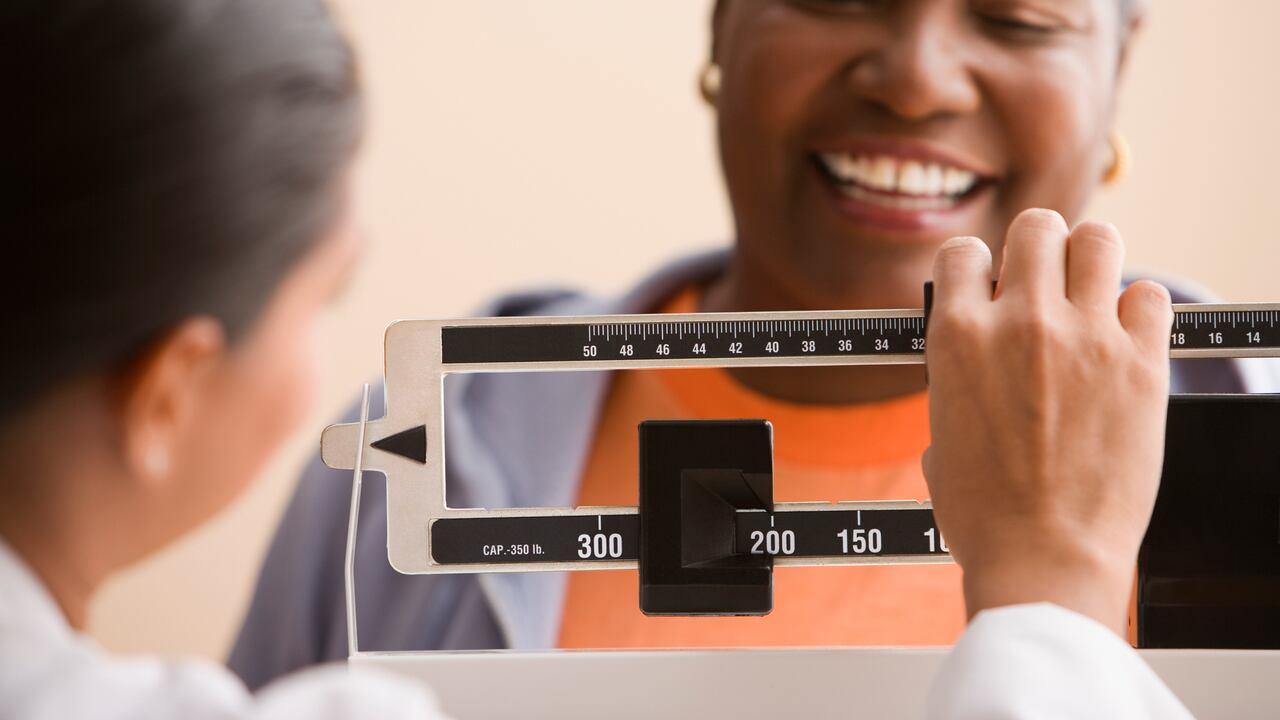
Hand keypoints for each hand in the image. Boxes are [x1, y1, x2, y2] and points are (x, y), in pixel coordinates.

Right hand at [922, 208, 1173, 634]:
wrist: (1043, 557)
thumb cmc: (984, 511)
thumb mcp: (941, 429)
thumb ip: (960, 375)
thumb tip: (978, 360)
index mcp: (958, 337)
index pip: (964, 253)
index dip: (977, 269)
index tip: (988, 287)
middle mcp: (1021, 323)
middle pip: (1036, 228)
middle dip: (1037, 251)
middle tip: (1043, 283)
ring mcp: (1086, 338)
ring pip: (1098, 239)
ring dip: (1089, 260)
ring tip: (1088, 293)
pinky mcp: (1141, 363)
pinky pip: (1149, 295)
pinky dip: (1137, 309)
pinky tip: (1124, 336)